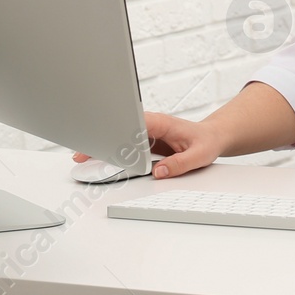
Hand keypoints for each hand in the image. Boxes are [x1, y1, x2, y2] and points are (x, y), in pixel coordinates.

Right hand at [71, 111, 224, 178]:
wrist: (213, 137)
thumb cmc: (207, 141)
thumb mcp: (199, 155)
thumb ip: (179, 164)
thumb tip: (158, 172)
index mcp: (162, 123)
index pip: (134, 123)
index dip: (116, 129)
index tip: (101, 140)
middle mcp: (152, 124)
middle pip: (121, 128)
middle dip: (101, 138)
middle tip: (81, 152)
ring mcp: (148, 131)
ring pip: (121, 135)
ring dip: (104, 144)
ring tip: (83, 155)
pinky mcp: (146, 140)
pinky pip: (127, 143)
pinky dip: (113, 150)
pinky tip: (101, 158)